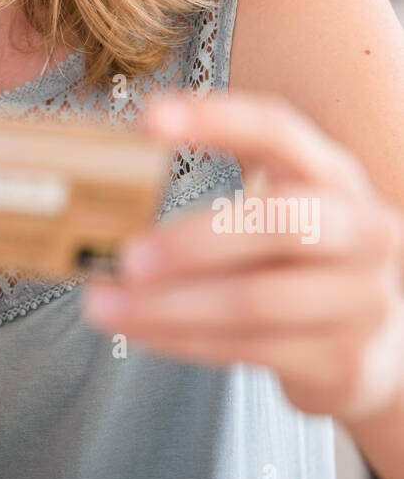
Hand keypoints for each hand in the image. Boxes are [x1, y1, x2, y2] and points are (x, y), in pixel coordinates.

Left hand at [83, 90, 403, 426]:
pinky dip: (179, 339)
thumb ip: (220, 202)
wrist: (382, 347)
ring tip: (102, 303)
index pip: (278, 130)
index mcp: (335, 175)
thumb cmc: (301, 264)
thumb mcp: (282, 214)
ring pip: (254, 300)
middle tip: (125, 255)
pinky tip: (136, 329)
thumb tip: (107, 204)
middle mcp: (363, 230)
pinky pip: (246, 348)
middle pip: (279, 222)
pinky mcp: (343, 361)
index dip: (216, 119)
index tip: (148, 117)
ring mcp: (362, 300)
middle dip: (193, 240)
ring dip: (167, 305)